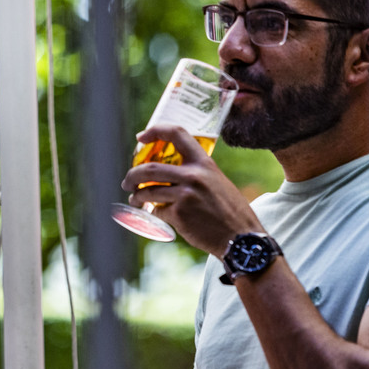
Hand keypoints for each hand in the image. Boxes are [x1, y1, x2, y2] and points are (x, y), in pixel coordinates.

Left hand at [123, 124, 264, 255]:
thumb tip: (168, 174)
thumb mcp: (217, 182)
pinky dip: (153, 212)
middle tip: (127, 182)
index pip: (177, 134)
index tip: (141, 137)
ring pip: (148, 191)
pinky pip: (157, 210)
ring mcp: (185, 194)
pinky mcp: (179, 214)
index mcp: (204, 163)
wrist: (241, 237)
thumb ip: (196, 174)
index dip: (155, 131)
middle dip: (132, 175)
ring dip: (136, 196)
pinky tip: (156, 214)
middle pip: (150, 168)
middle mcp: (193, 175)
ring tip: (135, 199)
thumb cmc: (230, 211)